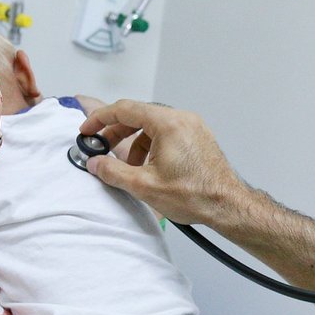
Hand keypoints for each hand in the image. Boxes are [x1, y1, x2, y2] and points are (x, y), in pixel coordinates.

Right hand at [79, 99, 246, 226]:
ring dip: (134, 141)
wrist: (227, 205)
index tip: (87, 130)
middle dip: (116, 131)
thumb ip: (113, 171)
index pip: (125, 109)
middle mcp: (181, 118)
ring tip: (127, 166)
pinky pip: (167, 132)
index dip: (100, 119)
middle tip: (100, 147)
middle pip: (139, 115)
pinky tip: (147, 166)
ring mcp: (192, 126)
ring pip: (152, 125)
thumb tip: (94, 163)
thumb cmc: (194, 195)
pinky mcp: (198, 137)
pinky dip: (151, 144)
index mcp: (168, 123)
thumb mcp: (144, 186)